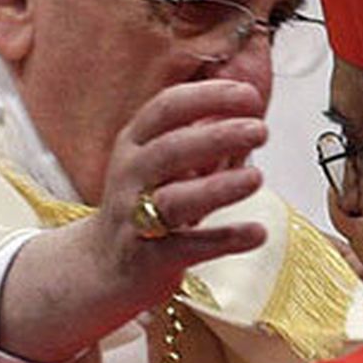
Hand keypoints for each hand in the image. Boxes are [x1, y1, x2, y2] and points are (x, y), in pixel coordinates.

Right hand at [0, 79, 269, 361]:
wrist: (102, 266)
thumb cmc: (145, 201)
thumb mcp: (162, 161)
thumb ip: (201, 134)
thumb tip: (251, 104)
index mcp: (135, 143)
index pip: (167, 108)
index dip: (208, 97)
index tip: (249, 95)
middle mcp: (131, 175)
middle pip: (171, 149)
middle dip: (217, 136)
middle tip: (260, 130)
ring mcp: (135, 217)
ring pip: (175, 199)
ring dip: (218, 187)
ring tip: (257, 177)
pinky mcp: (149, 258)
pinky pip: (188, 247)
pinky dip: (224, 239)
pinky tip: (257, 233)